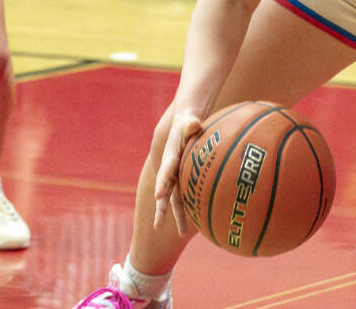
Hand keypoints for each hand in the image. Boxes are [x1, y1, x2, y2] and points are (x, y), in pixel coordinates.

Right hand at [154, 110, 204, 234]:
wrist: (185, 125)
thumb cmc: (187, 123)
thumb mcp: (188, 122)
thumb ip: (190, 125)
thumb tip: (194, 123)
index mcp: (170, 157)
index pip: (165, 172)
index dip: (161, 183)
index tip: (157, 196)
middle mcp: (170, 170)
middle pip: (166, 192)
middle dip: (162, 210)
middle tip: (158, 227)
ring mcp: (177, 176)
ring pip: (176, 199)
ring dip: (179, 215)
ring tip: (183, 235)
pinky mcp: (185, 179)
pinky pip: (186, 196)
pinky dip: (189, 208)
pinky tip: (197, 222)